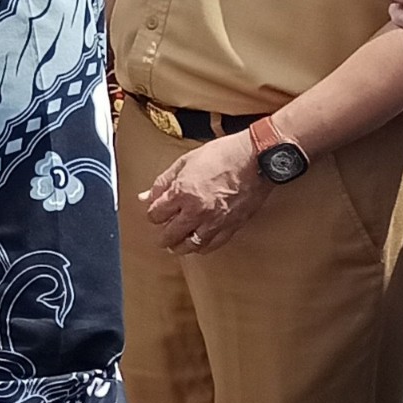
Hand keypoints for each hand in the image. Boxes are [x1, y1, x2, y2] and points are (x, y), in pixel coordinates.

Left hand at [140, 132, 270, 253]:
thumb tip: (145, 196)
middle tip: (161, 238)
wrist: (257, 159)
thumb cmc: (222, 155)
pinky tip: (198, 245)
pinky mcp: (232, 226)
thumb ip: (163, 182)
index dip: (153, 214)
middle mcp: (196, 211)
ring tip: (176, 246)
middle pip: (170, 235)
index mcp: (181, 192)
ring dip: (180, 247)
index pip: (156, 214)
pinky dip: (202, 247)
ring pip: (191, 245)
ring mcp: (215, 221)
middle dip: (163, 236)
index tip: (156, 213)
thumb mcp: (185, 162)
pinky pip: (213, 245)